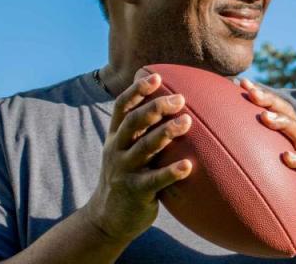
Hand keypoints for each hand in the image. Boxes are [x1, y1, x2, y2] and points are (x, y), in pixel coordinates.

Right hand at [83, 69, 193, 242]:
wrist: (107, 219)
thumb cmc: (127, 179)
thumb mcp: (127, 153)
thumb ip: (143, 134)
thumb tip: (172, 109)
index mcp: (115, 138)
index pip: (121, 108)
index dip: (136, 91)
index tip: (155, 76)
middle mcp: (116, 151)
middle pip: (133, 123)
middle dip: (155, 107)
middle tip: (180, 98)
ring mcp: (124, 171)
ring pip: (144, 147)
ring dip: (166, 133)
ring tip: (188, 122)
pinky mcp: (135, 192)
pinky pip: (155, 180)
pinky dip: (171, 172)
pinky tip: (188, 166)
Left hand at [240, 79, 295, 240]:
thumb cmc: (278, 197)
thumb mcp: (258, 176)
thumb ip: (241, 162)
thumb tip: (203, 156)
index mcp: (284, 139)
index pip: (272, 110)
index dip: (258, 95)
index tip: (237, 83)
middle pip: (287, 113)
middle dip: (270, 100)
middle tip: (250, 91)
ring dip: (283, 123)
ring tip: (266, 118)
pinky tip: (286, 158)